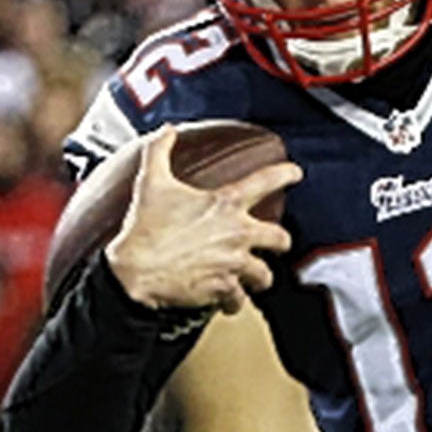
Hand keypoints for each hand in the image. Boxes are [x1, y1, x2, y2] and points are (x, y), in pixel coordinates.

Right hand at [106, 125, 302, 313]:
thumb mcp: (151, 182)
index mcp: (223, 204)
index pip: (265, 181)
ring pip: (265, 275)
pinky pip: (240, 300)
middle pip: (280, 239)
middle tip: (277, 244)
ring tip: (254, 279)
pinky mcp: (224, 288)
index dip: (285, 174)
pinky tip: (228, 302)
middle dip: (281, 243)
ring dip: (259, 278)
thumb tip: (166, 130)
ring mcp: (233, 263)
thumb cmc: (143, 227)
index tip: (296, 173)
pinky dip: (234, 302)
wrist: (134, 271)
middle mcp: (236, 233)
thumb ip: (160, 151)